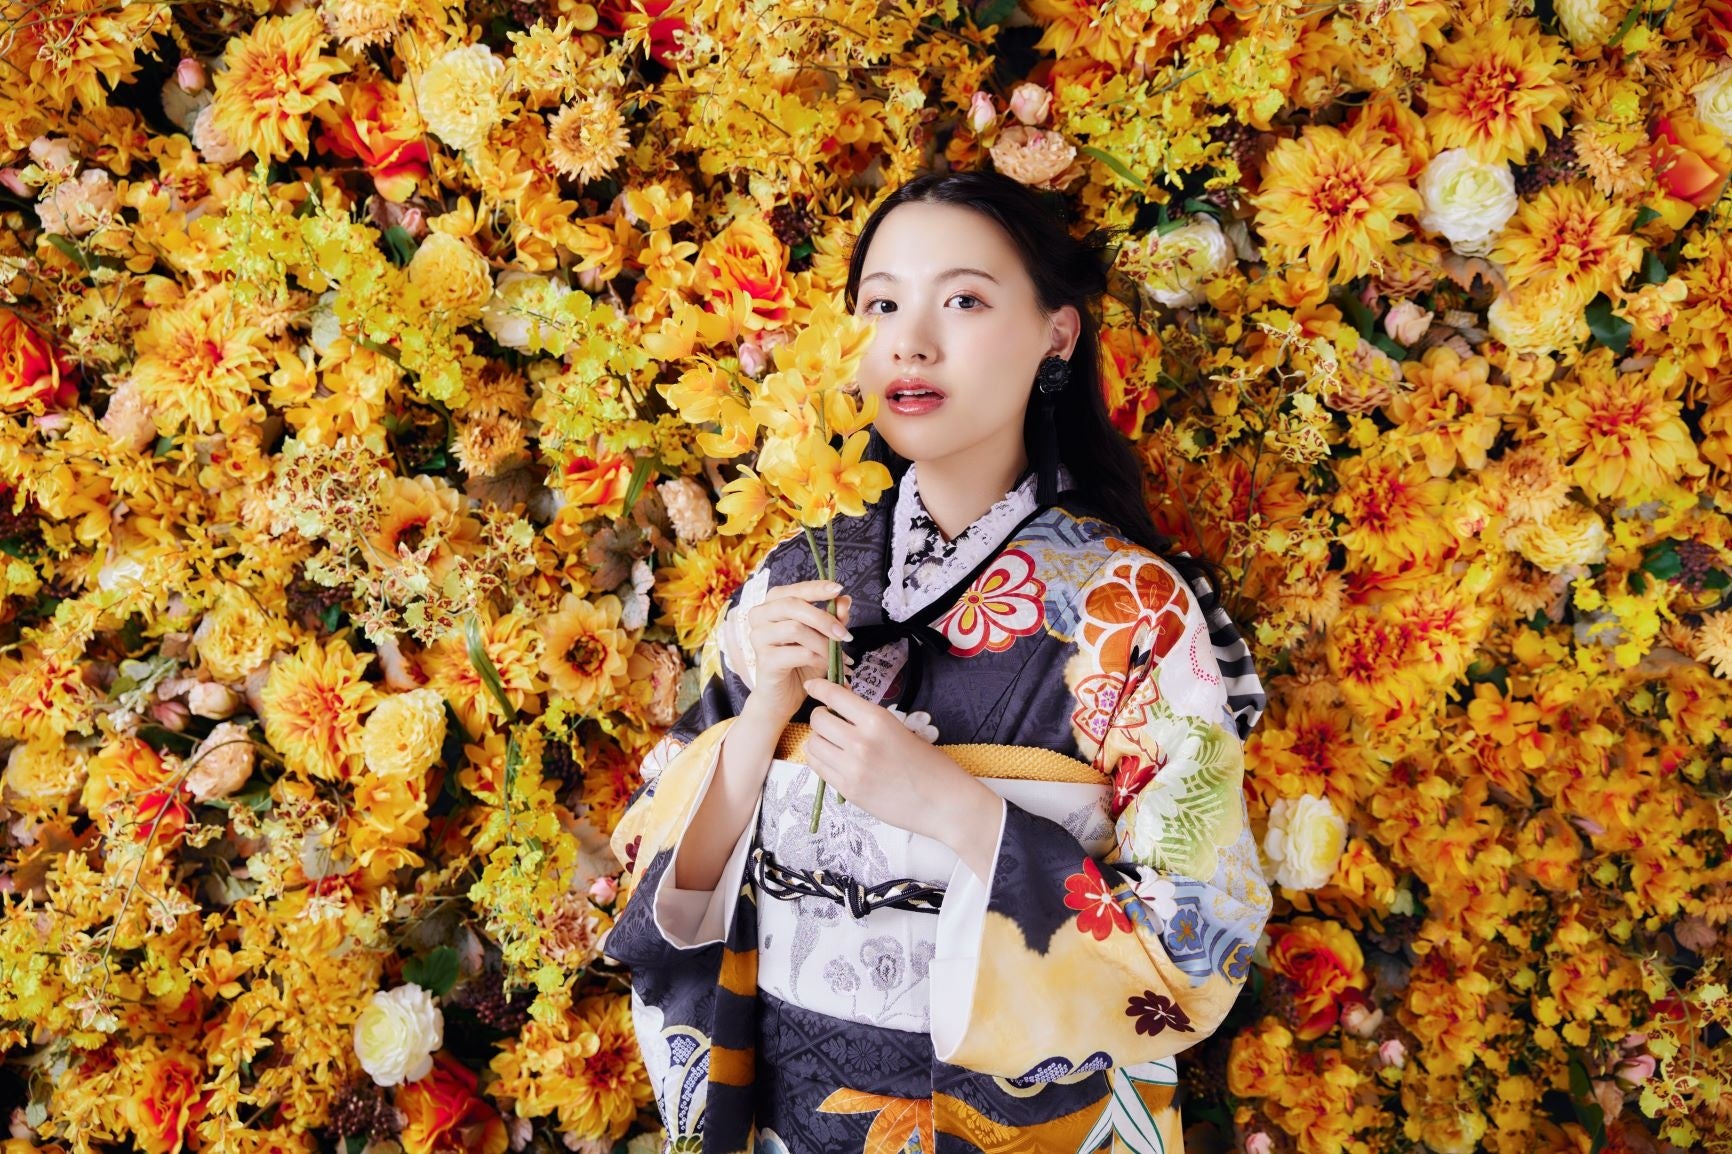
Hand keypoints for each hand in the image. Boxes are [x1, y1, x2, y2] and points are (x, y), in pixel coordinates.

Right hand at [743, 580, 852, 722]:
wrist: (783, 698)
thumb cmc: (801, 663)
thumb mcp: (822, 637)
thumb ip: (833, 617)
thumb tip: (845, 600)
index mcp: (772, 605)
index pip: (794, 590)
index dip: (816, 588)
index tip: (838, 589)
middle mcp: (759, 616)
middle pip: (793, 605)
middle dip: (824, 618)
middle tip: (845, 635)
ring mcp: (758, 638)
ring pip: (796, 629)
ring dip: (823, 643)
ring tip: (837, 656)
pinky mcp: (764, 660)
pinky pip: (798, 653)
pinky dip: (818, 658)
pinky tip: (826, 666)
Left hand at [802, 678, 1003, 878]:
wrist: (944, 804)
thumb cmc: (931, 767)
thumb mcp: (902, 731)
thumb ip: (870, 722)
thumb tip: (844, 713)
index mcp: (877, 721)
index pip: (835, 696)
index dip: (820, 688)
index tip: (813, 686)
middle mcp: (860, 742)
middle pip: (818, 720)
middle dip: (822, 717)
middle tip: (831, 721)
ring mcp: (852, 768)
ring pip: (813, 744)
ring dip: (819, 740)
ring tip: (833, 743)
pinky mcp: (848, 790)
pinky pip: (819, 768)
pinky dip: (822, 760)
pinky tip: (835, 761)